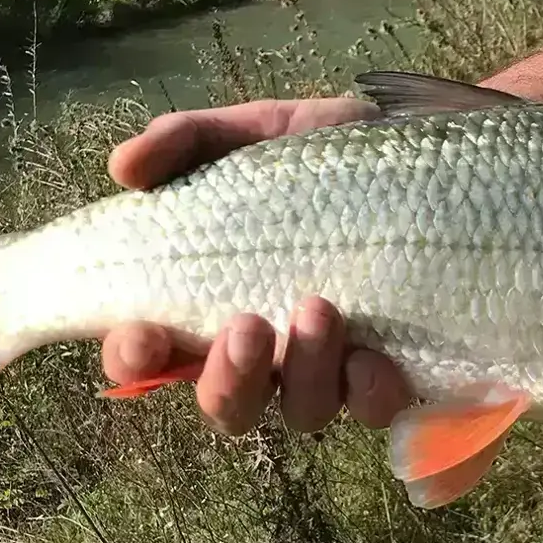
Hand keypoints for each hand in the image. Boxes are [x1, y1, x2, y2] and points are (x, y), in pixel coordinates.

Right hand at [102, 98, 413, 435]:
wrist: (416, 152)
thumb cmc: (316, 156)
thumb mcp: (250, 133)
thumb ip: (185, 142)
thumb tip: (125, 166)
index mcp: (210, 303)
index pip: (151, 355)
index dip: (135, 358)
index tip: (140, 334)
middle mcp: (265, 351)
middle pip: (228, 405)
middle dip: (229, 379)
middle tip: (245, 326)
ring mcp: (328, 368)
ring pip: (303, 410)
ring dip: (305, 372)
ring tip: (318, 308)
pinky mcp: (390, 368)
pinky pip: (377, 407)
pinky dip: (372, 392)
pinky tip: (374, 359)